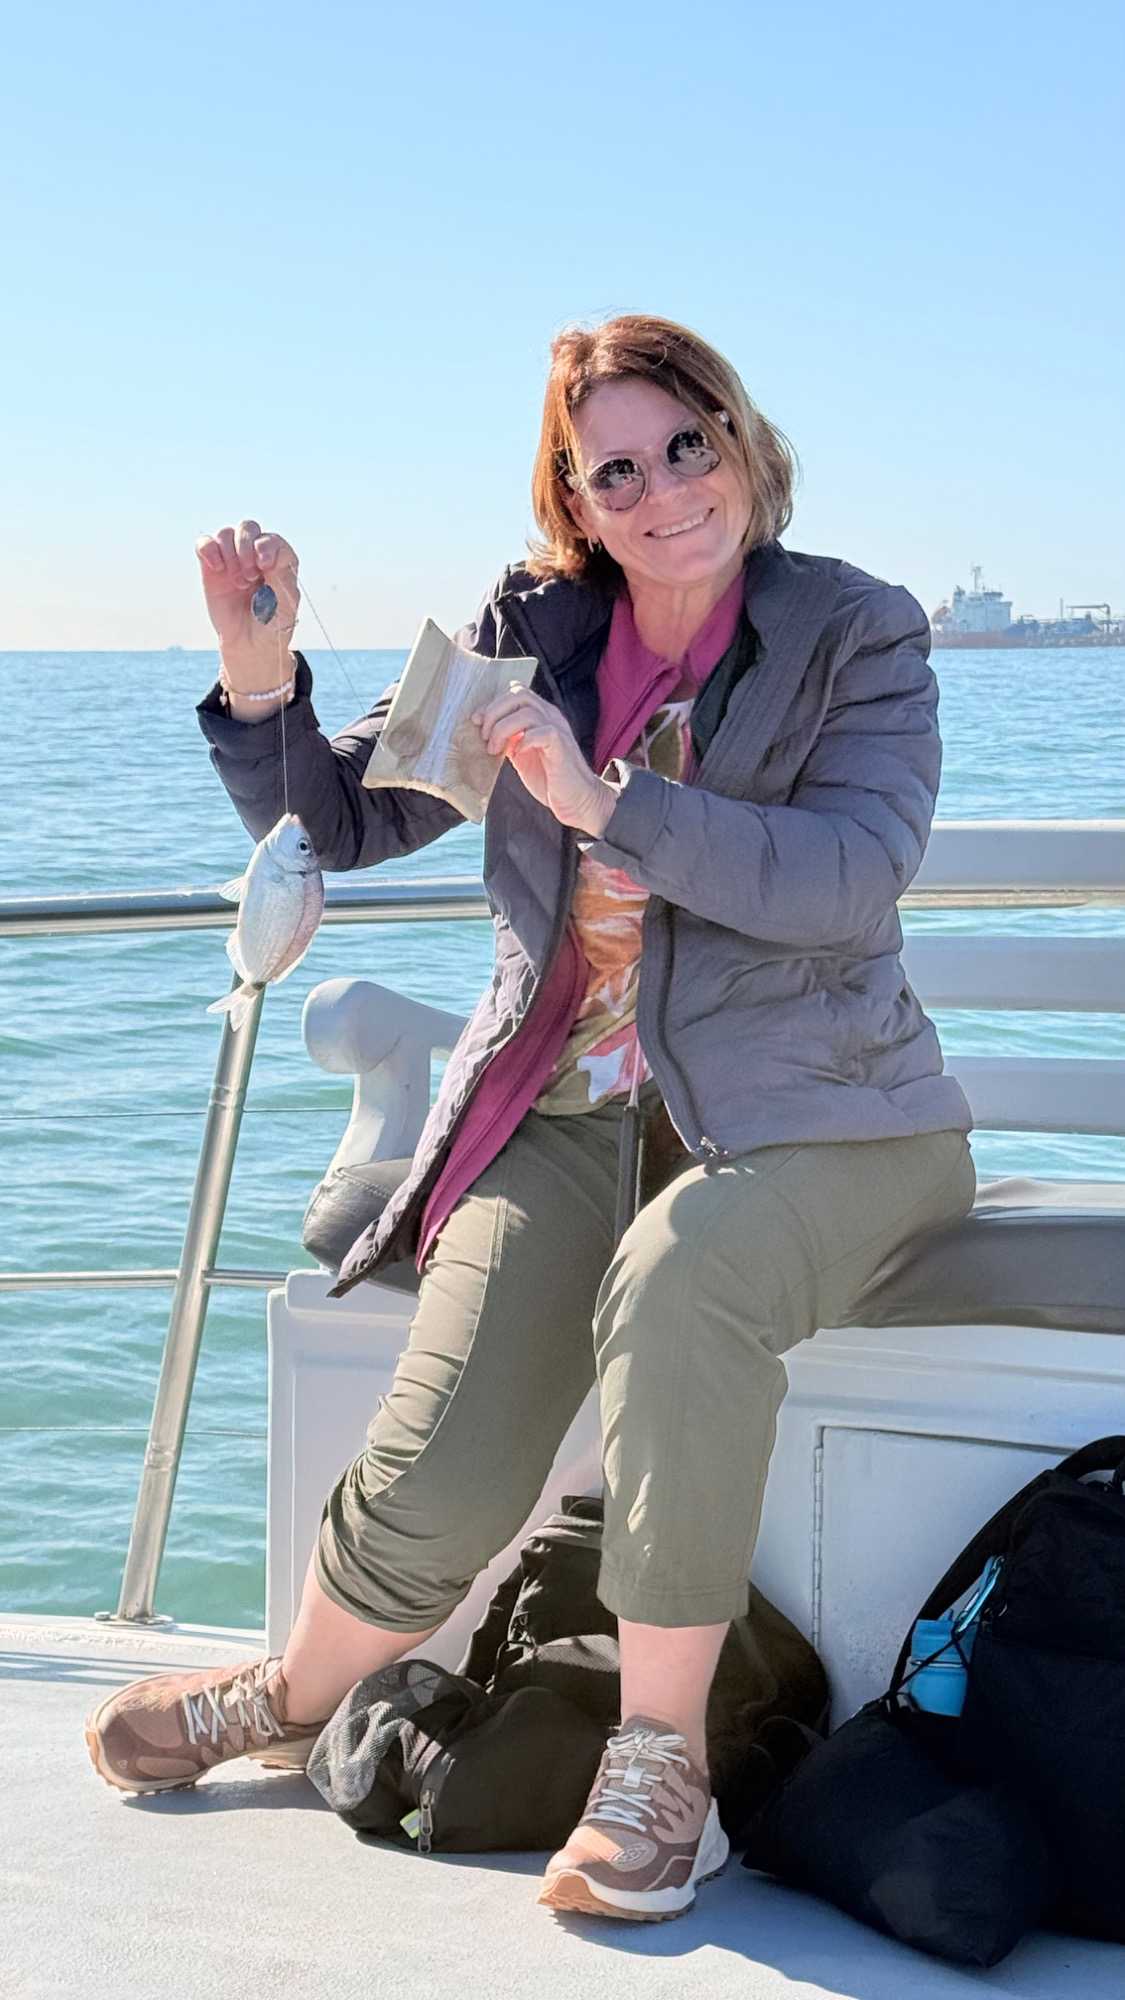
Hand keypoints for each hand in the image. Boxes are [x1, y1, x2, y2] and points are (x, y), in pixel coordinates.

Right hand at [195, 520, 299, 679]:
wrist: (250, 645)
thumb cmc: (272, 625)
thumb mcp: (285, 604)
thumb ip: (281, 575)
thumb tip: (266, 550)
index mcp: (279, 561)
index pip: (272, 539)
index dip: (266, 547)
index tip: (264, 566)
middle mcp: (255, 555)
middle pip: (248, 528)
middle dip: (246, 546)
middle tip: (249, 577)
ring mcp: (233, 560)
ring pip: (226, 534)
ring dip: (230, 554)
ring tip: (238, 582)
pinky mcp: (212, 567)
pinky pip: (205, 544)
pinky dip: (208, 549)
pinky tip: (216, 568)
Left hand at [472, 685, 616, 834]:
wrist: (577, 800)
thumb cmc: (550, 779)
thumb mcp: (521, 754)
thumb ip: (508, 739)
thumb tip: (485, 731)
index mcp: (541, 716)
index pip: (516, 692)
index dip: (493, 704)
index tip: (478, 722)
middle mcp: (550, 716)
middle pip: (519, 694)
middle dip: (494, 713)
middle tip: (485, 736)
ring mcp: (558, 729)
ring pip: (526, 711)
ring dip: (503, 729)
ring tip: (495, 749)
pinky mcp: (561, 745)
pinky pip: (541, 732)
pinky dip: (523, 741)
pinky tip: (517, 755)